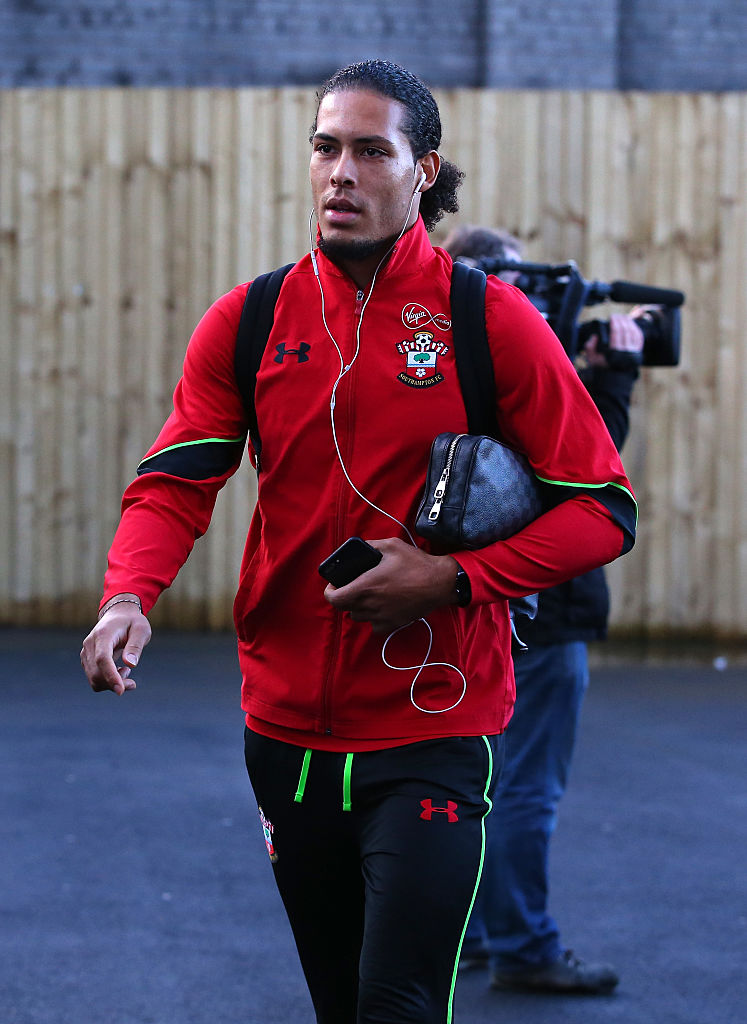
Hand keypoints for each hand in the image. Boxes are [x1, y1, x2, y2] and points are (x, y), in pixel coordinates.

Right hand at [80, 596, 151, 695]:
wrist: (118, 614)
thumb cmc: (132, 622)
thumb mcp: (141, 629)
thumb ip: (135, 646)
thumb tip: (130, 664)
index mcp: (103, 634)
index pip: (102, 659)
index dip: (110, 676)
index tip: (121, 691)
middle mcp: (90, 644)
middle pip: (96, 673)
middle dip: (115, 683)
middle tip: (133, 683)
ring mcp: (86, 652)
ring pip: (93, 679)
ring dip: (112, 683)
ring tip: (126, 671)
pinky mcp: (86, 659)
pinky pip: (94, 678)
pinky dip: (107, 681)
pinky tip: (120, 671)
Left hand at [323, 537, 459, 633]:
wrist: (439, 583)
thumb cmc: (416, 564)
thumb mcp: (391, 546)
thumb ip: (371, 546)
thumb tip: (361, 547)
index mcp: (365, 587)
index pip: (334, 599)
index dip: (330, 591)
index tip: (334, 584)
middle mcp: (370, 605)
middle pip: (344, 608)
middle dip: (344, 597)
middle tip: (353, 586)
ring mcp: (381, 617)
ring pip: (358, 617)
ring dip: (358, 607)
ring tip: (369, 595)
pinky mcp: (392, 624)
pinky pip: (374, 625)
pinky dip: (374, 617)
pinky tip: (382, 606)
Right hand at [584, 313, 643, 366]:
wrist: (615, 378)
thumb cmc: (602, 367)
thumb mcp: (592, 359)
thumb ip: (590, 347)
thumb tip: (594, 336)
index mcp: (614, 352)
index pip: (616, 332)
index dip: (614, 322)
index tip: (612, 316)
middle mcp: (625, 352)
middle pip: (625, 330)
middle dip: (621, 320)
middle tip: (617, 315)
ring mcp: (633, 352)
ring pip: (633, 332)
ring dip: (629, 323)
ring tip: (624, 317)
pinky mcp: (638, 352)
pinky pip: (639, 337)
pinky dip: (636, 329)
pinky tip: (632, 324)